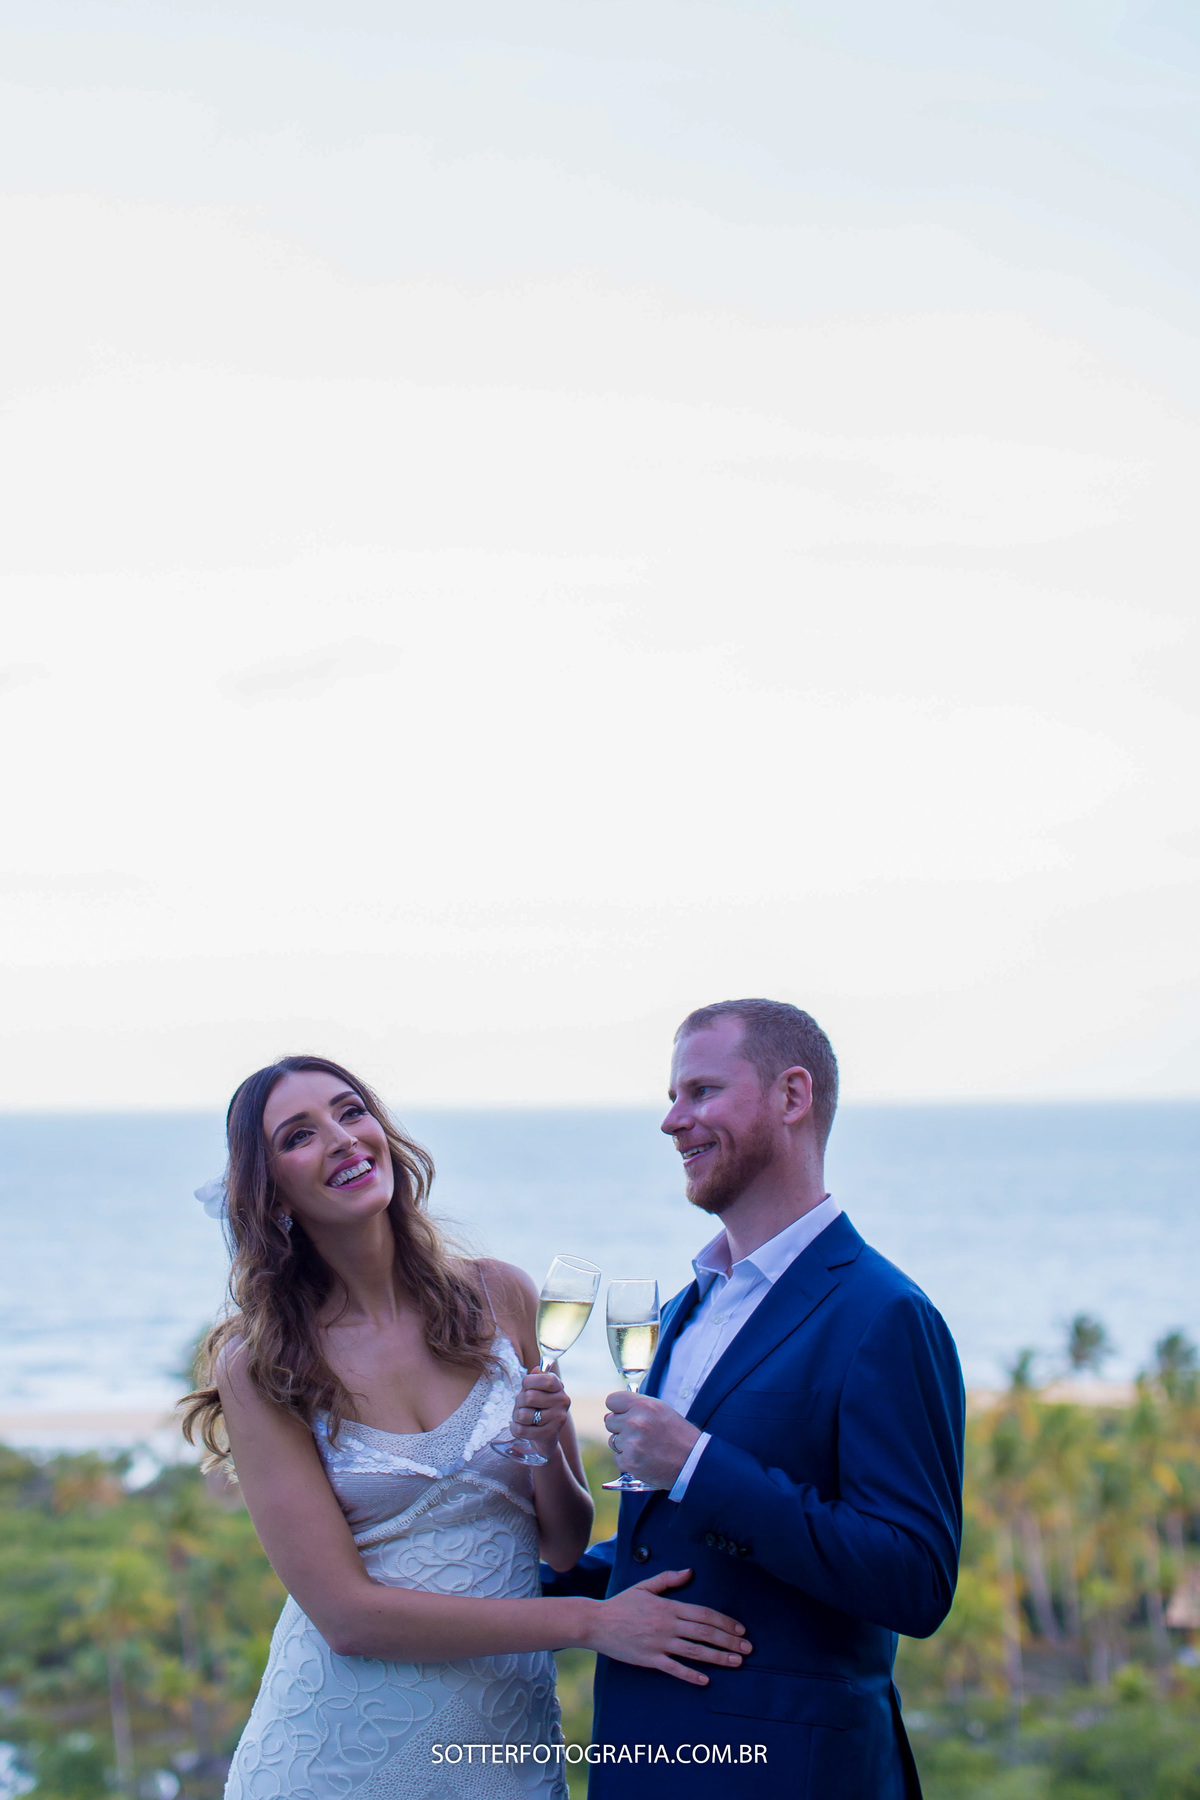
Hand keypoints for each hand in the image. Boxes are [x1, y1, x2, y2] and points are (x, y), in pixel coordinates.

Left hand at [511, 1367, 569, 1456]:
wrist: (546, 1438)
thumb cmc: (538, 1409)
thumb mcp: (537, 1391)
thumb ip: (536, 1378)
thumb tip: (536, 1369)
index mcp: (559, 1387)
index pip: (542, 1378)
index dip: (528, 1383)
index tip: (527, 1388)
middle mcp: (562, 1401)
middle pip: (528, 1397)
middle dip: (519, 1402)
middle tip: (522, 1406)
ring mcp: (558, 1418)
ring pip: (523, 1414)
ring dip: (517, 1416)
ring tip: (523, 1418)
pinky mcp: (549, 1434)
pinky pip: (521, 1429)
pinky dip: (514, 1428)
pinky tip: (519, 1427)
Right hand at [587, 1570, 751, 1685]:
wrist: (597, 1622)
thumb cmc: (622, 1603)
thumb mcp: (645, 1586)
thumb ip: (668, 1580)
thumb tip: (689, 1572)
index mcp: (669, 1606)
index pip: (704, 1614)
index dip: (725, 1621)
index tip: (740, 1629)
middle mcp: (668, 1625)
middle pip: (705, 1633)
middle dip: (729, 1641)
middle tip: (747, 1649)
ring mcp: (659, 1643)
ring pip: (695, 1652)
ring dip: (718, 1657)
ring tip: (736, 1662)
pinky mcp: (650, 1659)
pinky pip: (674, 1669)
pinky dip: (691, 1675)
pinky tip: (705, 1680)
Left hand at [605, 1391, 699, 1489]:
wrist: (693, 1463)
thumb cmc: (679, 1435)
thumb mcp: (662, 1411)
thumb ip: (638, 1407)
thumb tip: (612, 1413)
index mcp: (644, 1405)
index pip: (612, 1400)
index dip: (618, 1409)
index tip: (624, 1414)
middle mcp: (635, 1422)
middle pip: (609, 1421)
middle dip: (620, 1428)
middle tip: (638, 1434)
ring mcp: (631, 1443)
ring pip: (613, 1441)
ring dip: (624, 1446)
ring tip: (645, 1448)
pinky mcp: (630, 1462)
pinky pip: (618, 1459)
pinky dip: (628, 1462)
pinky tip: (644, 1460)